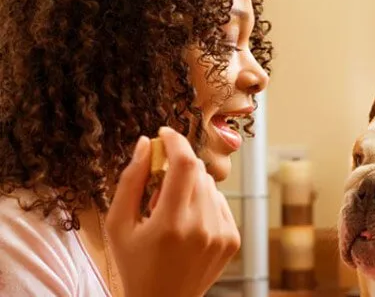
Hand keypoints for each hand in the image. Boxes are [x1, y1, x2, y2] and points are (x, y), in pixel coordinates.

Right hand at [105, 127, 240, 296]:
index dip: (175, 141)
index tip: (164, 133)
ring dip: (191, 184)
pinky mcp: (232, 240)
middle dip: (178, 165)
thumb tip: (145, 143)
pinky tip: (188, 221)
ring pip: (210, 185)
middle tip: (159, 180)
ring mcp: (222, 234)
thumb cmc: (134, 264)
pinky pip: (220, 201)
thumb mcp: (118, 224)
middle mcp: (202, 227)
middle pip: (197, 171)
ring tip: (172, 209)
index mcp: (171, 223)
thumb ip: (130, 180)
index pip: (184, 163)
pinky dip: (204, 201)